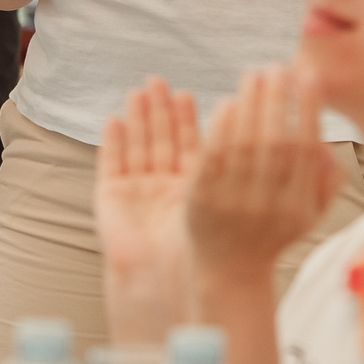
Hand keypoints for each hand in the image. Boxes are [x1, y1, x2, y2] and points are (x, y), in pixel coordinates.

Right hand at [97, 78, 200, 344]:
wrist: (162, 281)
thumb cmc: (194, 248)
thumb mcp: (215, 203)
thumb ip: (226, 173)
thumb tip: (252, 142)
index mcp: (190, 187)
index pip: (188, 146)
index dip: (185, 121)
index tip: (185, 94)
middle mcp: (162, 185)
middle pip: (160, 140)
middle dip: (159, 111)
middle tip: (158, 81)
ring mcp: (135, 189)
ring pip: (137, 146)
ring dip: (137, 119)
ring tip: (138, 92)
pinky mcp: (111, 197)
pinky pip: (112, 164)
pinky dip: (113, 142)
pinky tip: (113, 120)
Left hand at [187, 66, 337, 289]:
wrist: (231, 271)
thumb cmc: (274, 232)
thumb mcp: (310, 214)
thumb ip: (326, 180)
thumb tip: (325, 140)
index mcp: (297, 206)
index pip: (304, 149)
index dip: (308, 110)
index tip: (309, 77)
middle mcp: (266, 205)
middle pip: (273, 143)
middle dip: (277, 100)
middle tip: (276, 68)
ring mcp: (232, 204)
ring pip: (243, 146)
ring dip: (249, 105)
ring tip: (253, 75)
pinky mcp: (201, 201)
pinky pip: (211, 158)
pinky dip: (220, 128)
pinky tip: (227, 103)